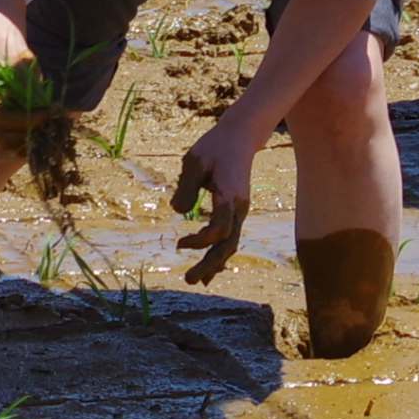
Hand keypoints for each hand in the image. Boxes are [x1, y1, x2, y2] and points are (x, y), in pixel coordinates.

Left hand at [169, 116, 257, 284]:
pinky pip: (230, 235)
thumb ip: (185, 188)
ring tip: (199, 280)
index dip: (200, 241)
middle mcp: (239, 208)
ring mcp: (241, 210)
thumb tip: (177, 212)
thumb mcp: (194, 162)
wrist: (239, 137)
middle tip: (190, 281)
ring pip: (231, 243)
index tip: (178, 244)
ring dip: (215, 262)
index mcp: (230, 197)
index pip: (219, 230)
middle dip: (210, 264)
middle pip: (228, 244)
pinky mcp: (237, 209)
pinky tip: (210, 264)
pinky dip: (219, 250)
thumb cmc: (213, 147)